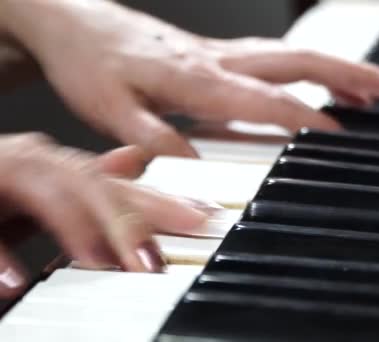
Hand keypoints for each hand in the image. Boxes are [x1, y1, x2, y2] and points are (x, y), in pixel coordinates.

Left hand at [0, 0, 378, 156]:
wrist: (73, 23)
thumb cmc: (90, 64)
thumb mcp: (109, 110)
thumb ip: (152, 138)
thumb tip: (194, 167)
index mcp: (196, 78)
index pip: (265, 101)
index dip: (306, 118)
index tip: (342, 135)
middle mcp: (218, 60)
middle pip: (296, 62)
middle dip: (347, 73)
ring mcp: (220, 52)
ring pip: (289, 56)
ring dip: (335, 67)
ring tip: (373, 85)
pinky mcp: (214, 52)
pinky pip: (272, 58)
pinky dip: (305, 68)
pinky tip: (317, 77)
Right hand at [0, 133, 208, 297]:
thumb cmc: (0, 193)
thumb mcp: (47, 189)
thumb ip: (88, 184)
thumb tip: (133, 162)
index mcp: (63, 170)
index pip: (124, 186)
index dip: (165, 201)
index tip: (206, 220)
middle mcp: (37, 165)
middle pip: (93, 186)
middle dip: (129, 220)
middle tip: (155, 262)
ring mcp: (2, 173)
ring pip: (46, 192)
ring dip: (76, 228)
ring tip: (104, 264)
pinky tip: (12, 282)